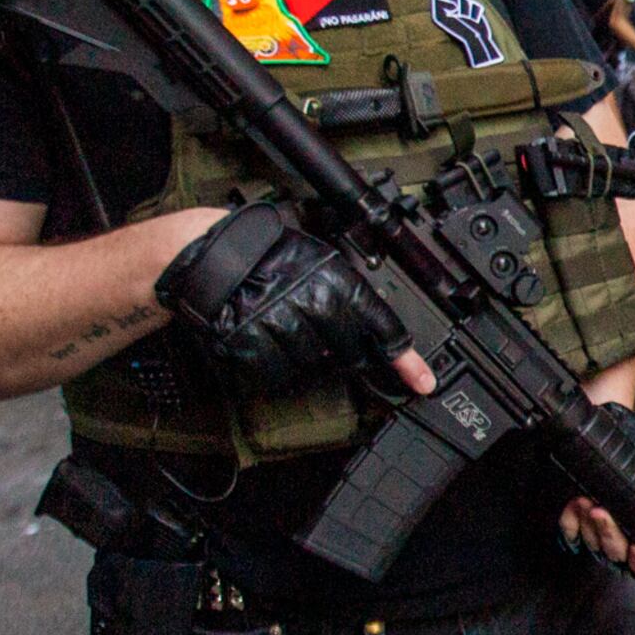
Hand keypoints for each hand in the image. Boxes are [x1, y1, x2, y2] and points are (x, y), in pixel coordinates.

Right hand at [153, 202, 411, 393]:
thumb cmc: (268, 255)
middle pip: (347, 354)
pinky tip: (263, 339)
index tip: (423, 382)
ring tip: (282, 326)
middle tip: (321, 333)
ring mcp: (278, 326)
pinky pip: (273, 373)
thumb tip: (366, 335)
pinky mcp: (248, 345)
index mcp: (334, 280)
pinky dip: (271, 365)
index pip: (380, 325)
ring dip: (301, 356)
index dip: (405, 359)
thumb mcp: (321, 259)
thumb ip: (346, 295)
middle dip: (341, 351)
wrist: (211, 253)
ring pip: (310, 366)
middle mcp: (310, 303)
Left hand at [557, 399, 634, 580]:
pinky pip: (570, 533)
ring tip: (586, 500)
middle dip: (609, 536)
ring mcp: (598, 530)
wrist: (610, 424)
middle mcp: (625, 532)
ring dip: (588, 527)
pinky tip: (574, 504)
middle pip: (617, 555)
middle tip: (603, 512)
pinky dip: (570, 522)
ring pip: (593, 545)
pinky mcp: (574, 522)